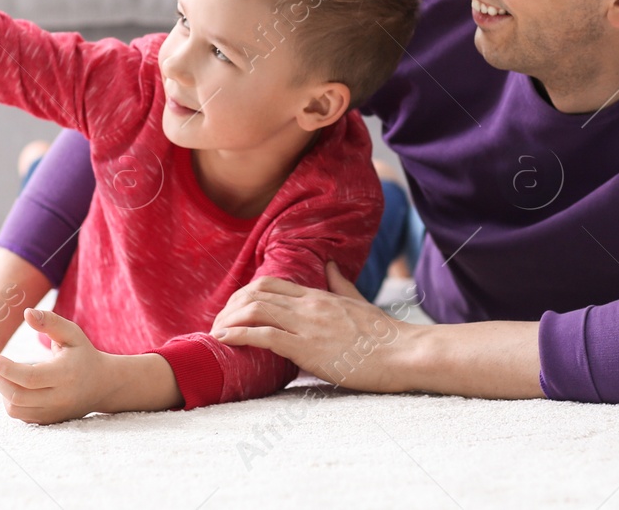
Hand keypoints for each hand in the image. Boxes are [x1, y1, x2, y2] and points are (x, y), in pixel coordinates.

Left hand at [0, 309, 115, 423]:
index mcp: (66, 374)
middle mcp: (60, 397)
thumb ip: (50, 322)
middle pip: (18, 396)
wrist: (103, 385)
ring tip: (4, 375)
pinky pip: (21, 416)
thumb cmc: (83, 355)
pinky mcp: (48, 421)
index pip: (30, 377)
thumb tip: (27, 313)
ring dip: (3, 392)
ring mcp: (53, 412)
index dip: (7, 369)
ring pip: (16, 409)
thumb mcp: (72, 334)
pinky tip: (15, 386)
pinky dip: (11, 401)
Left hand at [210, 261, 417, 392]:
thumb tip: (330, 264)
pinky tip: (225, 340)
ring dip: (229, 320)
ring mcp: (306, 325)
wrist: (403, 353)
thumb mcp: (359, 302)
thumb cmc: (385, 335)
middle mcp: (309, 305)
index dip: (245, 294)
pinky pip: (263, 336)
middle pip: (256, 293)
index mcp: (319, 295)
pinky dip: (239, 336)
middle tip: (217, 322)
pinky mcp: (306, 347)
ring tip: (215, 332)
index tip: (232, 308)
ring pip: (254, 310)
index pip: (271, 283)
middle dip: (230, 307)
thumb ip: (341, 284)